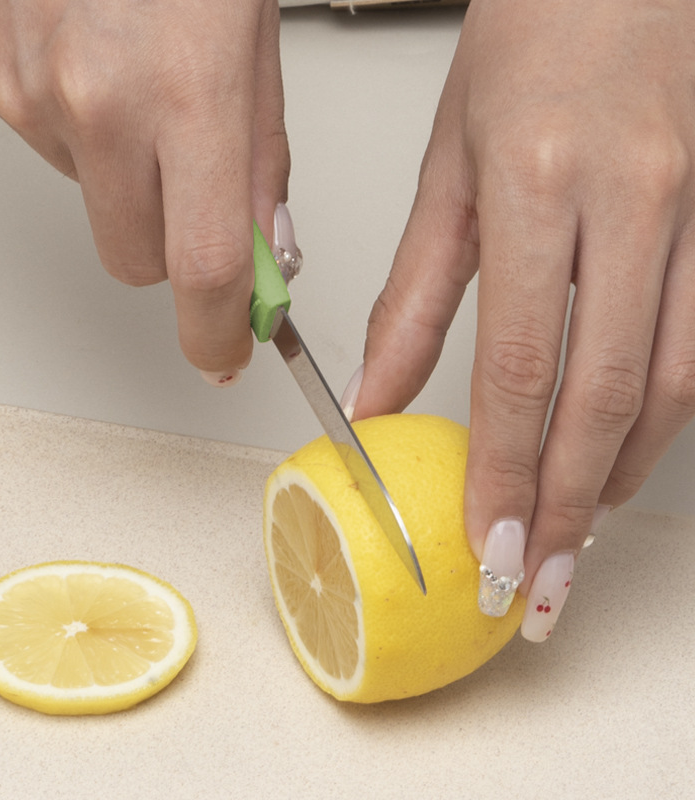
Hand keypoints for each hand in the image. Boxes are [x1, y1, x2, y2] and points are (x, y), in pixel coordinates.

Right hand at [0, 0, 289, 378]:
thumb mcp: (254, 45)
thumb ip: (259, 161)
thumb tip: (264, 250)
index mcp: (184, 94)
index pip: (205, 269)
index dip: (216, 333)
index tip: (224, 355)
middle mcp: (94, 100)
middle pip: (135, 262)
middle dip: (170, 249)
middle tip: (187, 192)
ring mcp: (25, 87)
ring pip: (90, 199)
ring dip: (121, 169)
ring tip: (133, 77)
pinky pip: (43, 141)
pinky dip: (75, 122)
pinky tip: (87, 55)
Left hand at [351, 0, 694, 637]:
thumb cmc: (533, 43)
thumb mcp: (449, 166)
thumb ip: (414, 293)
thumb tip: (378, 395)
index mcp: (542, 182)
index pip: (522, 366)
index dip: (506, 472)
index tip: (488, 545)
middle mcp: (637, 202)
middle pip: (607, 396)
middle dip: (568, 508)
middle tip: (537, 583)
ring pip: (675, 383)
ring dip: (620, 475)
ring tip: (573, 533)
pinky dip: (664, 417)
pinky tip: (624, 453)